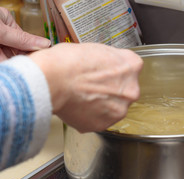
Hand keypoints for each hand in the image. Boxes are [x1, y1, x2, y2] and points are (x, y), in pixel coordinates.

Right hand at [29, 43, 143, 132]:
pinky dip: (89, 116)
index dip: (113, 71)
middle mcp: (131, 90)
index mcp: (131, 66)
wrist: (52, 80)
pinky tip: (77, 106)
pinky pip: (98, 120)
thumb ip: (108, 60)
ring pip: (112, 108)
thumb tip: (104, 66)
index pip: (129, 69)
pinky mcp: (103, 125)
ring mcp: (118, 110)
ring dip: (100, 105)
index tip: (104, 73)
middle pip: (123, 91)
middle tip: (90, 86)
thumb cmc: (67, 62)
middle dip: (109, 90)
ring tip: (81, 96)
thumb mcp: (95, 49)